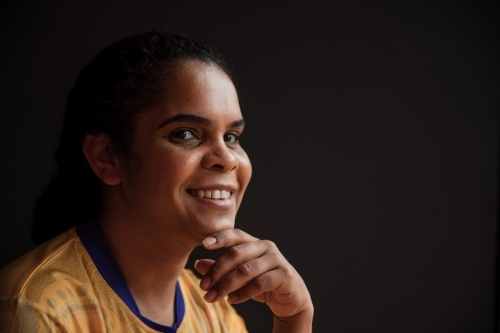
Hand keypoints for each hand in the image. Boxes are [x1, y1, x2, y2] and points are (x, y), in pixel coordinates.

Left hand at [194, 229, 312, 329]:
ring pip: (246, 270)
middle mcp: (266, 247)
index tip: (204, 244)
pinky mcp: (284, 275)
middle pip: (237, 253)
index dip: (220, 237)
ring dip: (226, 285)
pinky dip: (243, 293)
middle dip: (217, 271)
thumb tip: (198, 264)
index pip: (236, 234)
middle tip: (203, 286)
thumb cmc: (263, 284)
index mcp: (254, 243)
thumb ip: (221, 269)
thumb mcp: (240, 277)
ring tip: (212, 297)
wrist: (292, 300)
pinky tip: (232, 300)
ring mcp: (277, 260)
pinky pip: (260, 283)